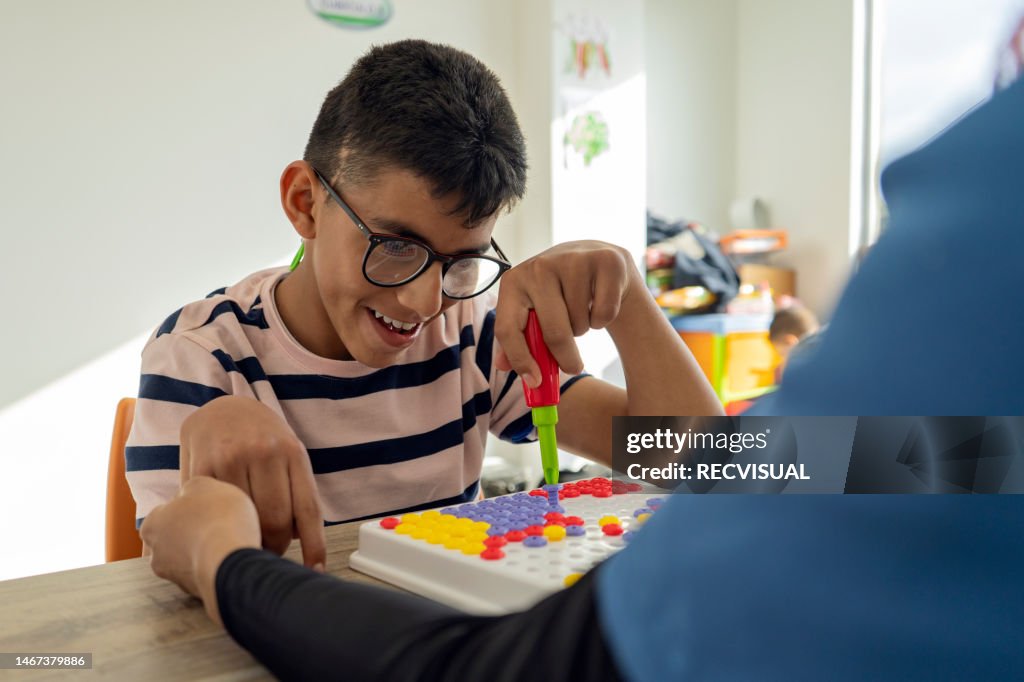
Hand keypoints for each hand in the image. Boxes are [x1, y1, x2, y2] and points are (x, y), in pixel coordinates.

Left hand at [140, 477, 260, 625]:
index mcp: (152, 525)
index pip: (165, 513)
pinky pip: (207, 576)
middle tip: (220, 523)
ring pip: (191, 560)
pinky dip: (217, 569)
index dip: (189, 507)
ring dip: (205, 552)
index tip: (209, 506)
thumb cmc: (217, 518)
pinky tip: (234, 559)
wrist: (231, 562)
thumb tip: (189, 494)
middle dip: (194, 533)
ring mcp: (175, 578)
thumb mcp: (205, 485)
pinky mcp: (195, 594)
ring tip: (230, 543)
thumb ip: (192, 487)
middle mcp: (156, 555)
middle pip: (177, 538)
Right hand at [179, 395, 325, 568]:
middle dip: (275, 546)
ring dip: (246, 538)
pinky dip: (218, 526)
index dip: (314, 546)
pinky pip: (214, 509)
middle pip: (276, 520)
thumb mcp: (287, 454)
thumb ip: (294, 491)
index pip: (308, 508)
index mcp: (293, 452)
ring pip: (244, 518)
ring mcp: (232, 458)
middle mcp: (265, 452)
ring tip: (245, 540)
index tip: (314, 570)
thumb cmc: (262, 439)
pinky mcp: (202, 467)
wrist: (223, 407)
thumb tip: (300, 540)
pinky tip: (219, 528)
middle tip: (269, 553)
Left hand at [494, 241, 641, 382]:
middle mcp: (540, 266)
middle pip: (552, 332)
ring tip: (580, 312)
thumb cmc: (559, 295)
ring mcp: (574, 259)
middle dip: (564, 358)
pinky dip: (603, 319)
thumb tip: (502, 366)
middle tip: (573, 368)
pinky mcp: (606, 261)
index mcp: (513, 281)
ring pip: (580, 323)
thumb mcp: (533, 311)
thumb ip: (515, 339)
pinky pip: (604, 313)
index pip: (508, 328)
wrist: (596, 261)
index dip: (520, 359)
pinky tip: (598, 301)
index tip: (535, 382)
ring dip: (582, 330)